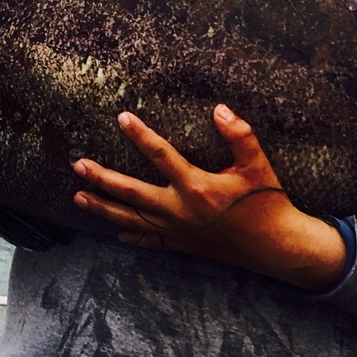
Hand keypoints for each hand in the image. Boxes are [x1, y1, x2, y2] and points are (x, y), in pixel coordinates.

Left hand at [72, 104, 347, 291]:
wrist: (278, 247)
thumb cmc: (269, 203)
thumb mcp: (258, 164)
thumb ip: (240, 135)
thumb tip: (219, 109)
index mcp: (197, 187)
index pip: (161, 155)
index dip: (140, 135)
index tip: (122, 118)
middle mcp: (181, 211)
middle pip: (132, 193)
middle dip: (102, 179)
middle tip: (78, 165)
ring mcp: (179, 232)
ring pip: (133, 219)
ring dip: (104, 208)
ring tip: (78, 198)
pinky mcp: (184, 246)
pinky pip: (150, 242)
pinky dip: (131, 236)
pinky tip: (116, 232)